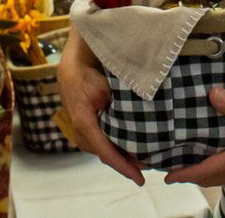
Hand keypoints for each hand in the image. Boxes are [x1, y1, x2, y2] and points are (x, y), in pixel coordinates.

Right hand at [57, 31, 144, 184]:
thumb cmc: (92, 62)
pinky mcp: (84, 117)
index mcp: (82, 118)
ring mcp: (80, 121)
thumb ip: (110, 104)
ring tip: (141, 161)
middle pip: (102, 153)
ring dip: (119, 154)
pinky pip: (99, 137)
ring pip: (100, 146)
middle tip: (146, 169)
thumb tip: (124, 122)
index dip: (122, 165)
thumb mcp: (102, 83)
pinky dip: (113, 144)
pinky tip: (129, 144)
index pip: (104, 149)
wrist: (80, 47)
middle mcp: (79, 124)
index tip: (139, 178)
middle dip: (123, 163)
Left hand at [163, 87, 224, 187]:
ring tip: (190, 164)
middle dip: (191, 176)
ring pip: (223, 179)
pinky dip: (220, 172)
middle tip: (172, 169)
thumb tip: (212, 95)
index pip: (207, 171)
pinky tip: (218, 159)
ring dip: (205, 175)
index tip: (167, 176)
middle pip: (212, 179)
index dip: (185, 175)